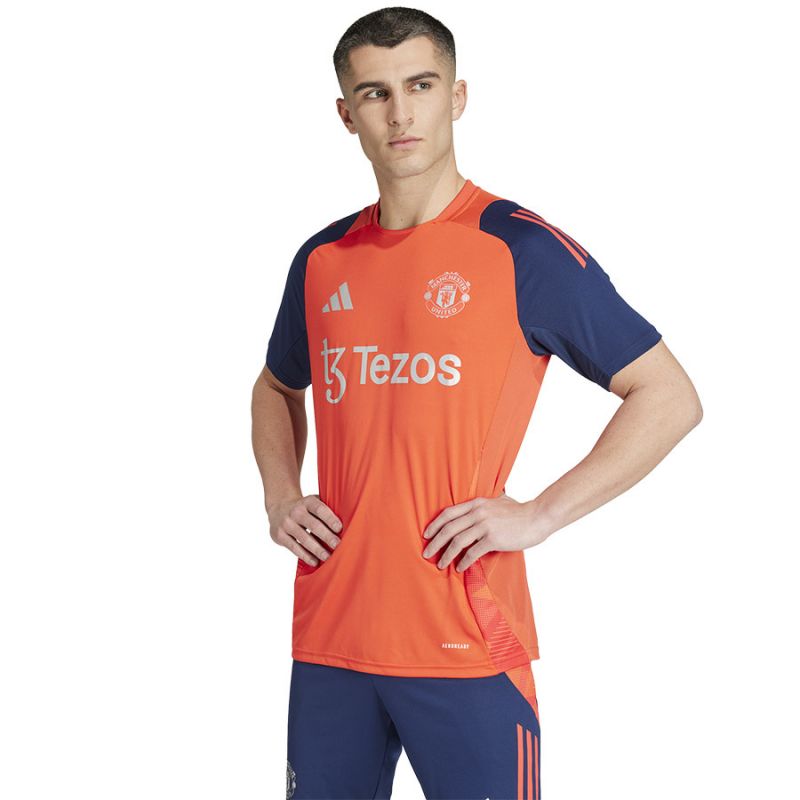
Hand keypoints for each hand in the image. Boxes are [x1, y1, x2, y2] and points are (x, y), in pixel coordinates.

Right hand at [267, 493, 342, 566]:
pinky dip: (305, 555)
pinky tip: (314, 561)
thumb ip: (328, 509)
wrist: (279, 508)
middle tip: (337, 545)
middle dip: (326, 536)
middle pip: (313, 524)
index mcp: (307, 501)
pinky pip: (294, 547)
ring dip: (317, 549)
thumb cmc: (306, 508)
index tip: (340, 528)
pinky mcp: (280, 535)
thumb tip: (350, 520)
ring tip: (328, 557)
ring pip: (303, 538)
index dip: (329, 518)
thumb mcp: (314, 502)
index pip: (319, 509)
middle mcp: (296, 511)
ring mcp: (286, 523)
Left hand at [421, 492, 546, 571]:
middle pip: (449, 529)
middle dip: (435, 543)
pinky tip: (459, 568)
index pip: (448, 513)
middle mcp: (478, 512)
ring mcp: (485, 525)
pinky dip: (463, 561)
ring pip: (457, 542)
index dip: (434, 525)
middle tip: (426, 554)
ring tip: (440, 565)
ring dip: (446, 555)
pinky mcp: (493, 539)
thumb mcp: (499, 500)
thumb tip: (478, 505)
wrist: (538, 517)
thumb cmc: (520, 511)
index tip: (426, 535)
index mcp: (476, 503)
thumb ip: (486, 503)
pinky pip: (472, 552)